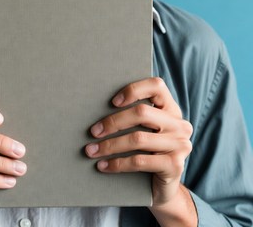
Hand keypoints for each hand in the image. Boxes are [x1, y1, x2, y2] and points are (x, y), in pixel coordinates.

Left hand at [85, 77, 192, 205]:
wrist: (162, 187)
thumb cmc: (145, 153)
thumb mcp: (143, 130)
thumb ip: (132, 116)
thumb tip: (96, 107)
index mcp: (171, 109)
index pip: (157, 86)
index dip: (133, 90)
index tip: (112, 102)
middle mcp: (179, 124)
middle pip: (142, 113)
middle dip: (113, 122)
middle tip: (93, 132)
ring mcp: (180, 145)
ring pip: (137, 138)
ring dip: (109, 145)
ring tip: (91, 150)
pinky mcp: (175, 166)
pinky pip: (139, 161)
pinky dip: (117, 163)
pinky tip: (103, 166)